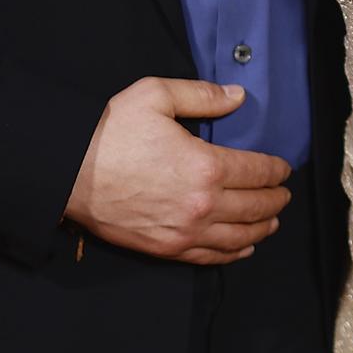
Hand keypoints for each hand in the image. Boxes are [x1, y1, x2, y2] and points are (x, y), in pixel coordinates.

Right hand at [63, 76, 291, 264]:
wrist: (68, 172)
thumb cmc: (110, 131)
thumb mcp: (156, 96)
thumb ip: (202, 95)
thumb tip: (239, 96)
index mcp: (205, 166)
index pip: (257, 171)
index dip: (276, 170)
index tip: (284, 168)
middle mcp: (202, 205)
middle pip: (255, 206)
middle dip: (275, 199)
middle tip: (284, 193)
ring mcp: (185, 232)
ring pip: (239, 236)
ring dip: (262, 228)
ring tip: (273, 220)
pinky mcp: (166, 249)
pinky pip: (211, 257)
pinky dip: (234, 254)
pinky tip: (244, 248)